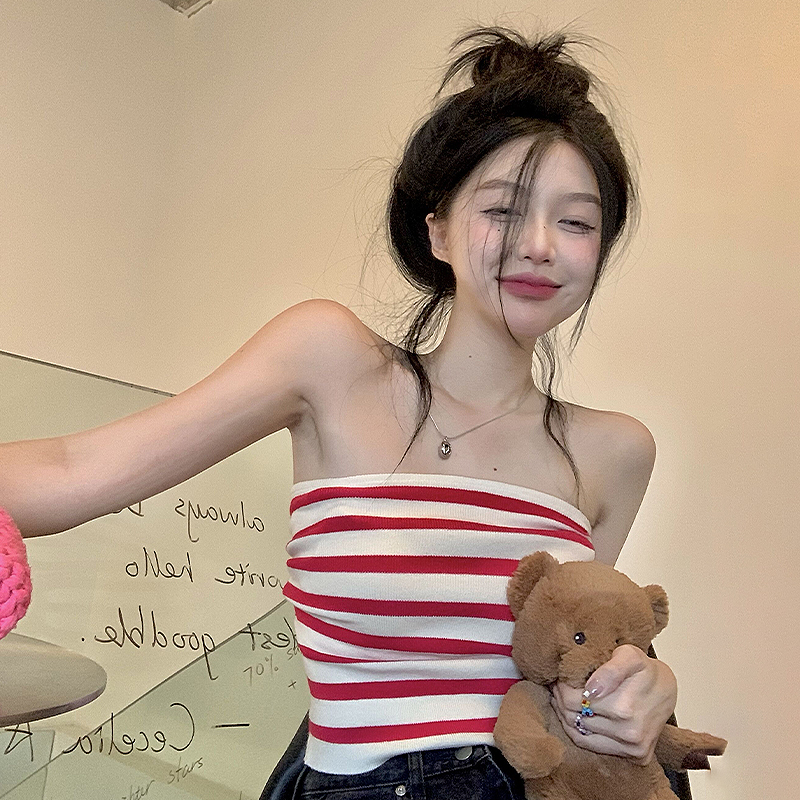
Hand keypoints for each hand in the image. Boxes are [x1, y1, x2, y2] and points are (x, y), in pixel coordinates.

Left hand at [550, 645, 677, 764]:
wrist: (668, 689)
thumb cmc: (645, 669)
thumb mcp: (629, 656)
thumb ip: (610, 670)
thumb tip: (591, 689)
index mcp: (623, 709)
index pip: (572, 701)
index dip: (561, 688)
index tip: (560, 678)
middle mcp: (629, 734)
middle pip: (573, 718)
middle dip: (561, 700)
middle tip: (558, 687)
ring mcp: (633, 748)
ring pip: (580, 735)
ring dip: (566, 717)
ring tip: (563, 700)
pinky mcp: (636, 757)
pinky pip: (594, 747)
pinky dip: (580, 732)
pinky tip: (576, 716)